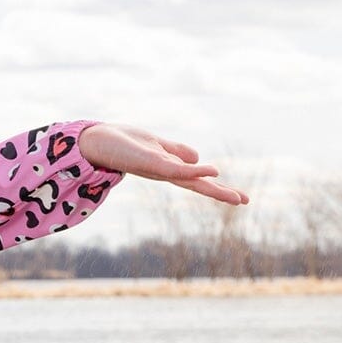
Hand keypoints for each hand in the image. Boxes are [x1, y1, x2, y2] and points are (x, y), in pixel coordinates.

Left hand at [77, 124, 248, 205]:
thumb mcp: (156, 145)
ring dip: (214, 188)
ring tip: (236, 196)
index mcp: (168, 169)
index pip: (197, 180)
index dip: (218, 187)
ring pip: (191, 181)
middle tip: (245, 202)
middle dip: (221, 194)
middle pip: (198, 185)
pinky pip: (176, 169)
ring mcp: (158, 169)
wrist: (96, 141)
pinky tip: (212, 170)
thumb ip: (175, 152)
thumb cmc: (122, 142)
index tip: (240, 197)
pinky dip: (195, 170)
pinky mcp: (150, 162)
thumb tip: (197, 158)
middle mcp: (165, 173)